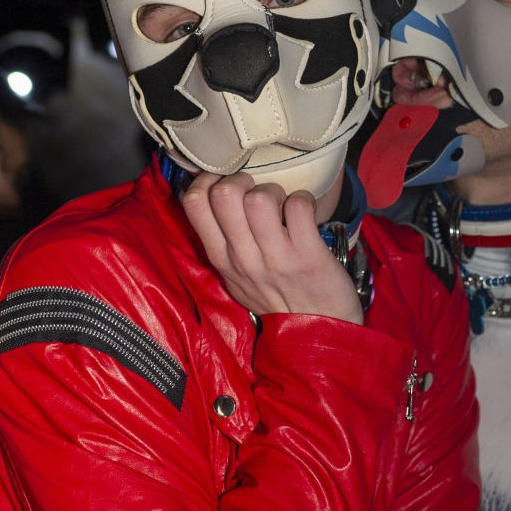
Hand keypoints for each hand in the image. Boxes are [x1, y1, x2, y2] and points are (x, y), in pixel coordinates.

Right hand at [183, 172, 362, 323]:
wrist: (317, 331)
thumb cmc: (277, 297)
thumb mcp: (236, 276)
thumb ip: (224, 240)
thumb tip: (213, 193)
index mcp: (221, 258)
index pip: (193, 203)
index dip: (208, 179)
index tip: (227, 182)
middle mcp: (242, 258)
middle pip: (223, 194)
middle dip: (243, 179)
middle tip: (258, 192)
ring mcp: (275, 258)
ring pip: (259, 199)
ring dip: (275, 191)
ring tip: (283, 205)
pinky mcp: (308, 256)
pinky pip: (298, 206)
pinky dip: (304, 200)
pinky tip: (305, 213)